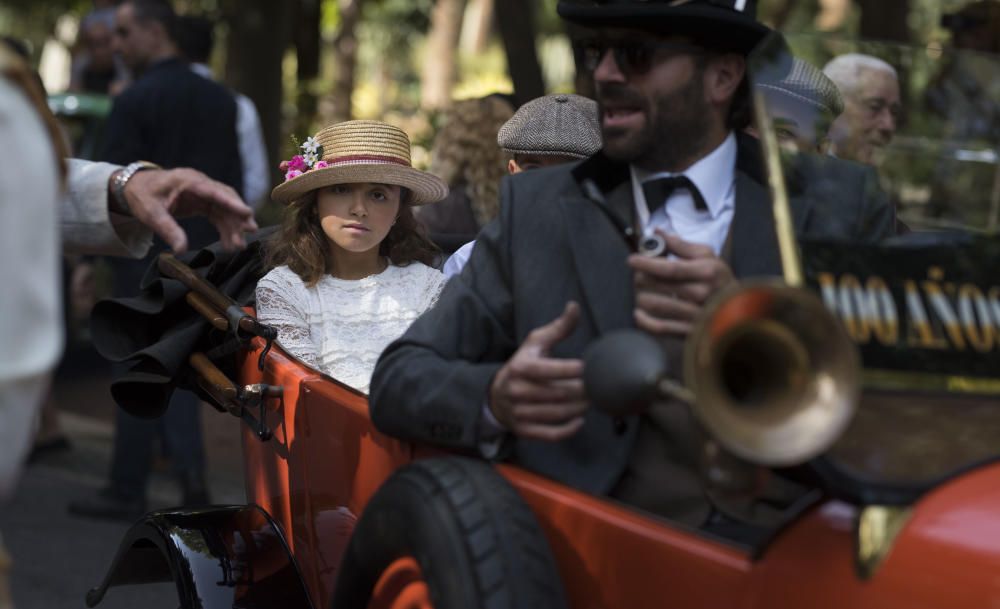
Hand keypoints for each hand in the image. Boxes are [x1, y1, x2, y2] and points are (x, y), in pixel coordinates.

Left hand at [121, 167, 258, 253]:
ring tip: (239, 246)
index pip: (214, 191)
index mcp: (188, 181)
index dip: (232, 202)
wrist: (134, 188)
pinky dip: (225, 228)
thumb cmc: (142, 196)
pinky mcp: (202, 202)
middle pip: (225, 199)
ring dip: (233, 226)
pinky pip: (218, 215)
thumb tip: (181, 250)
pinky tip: (228, 243)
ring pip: (225, 209)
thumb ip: (168, 230)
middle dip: (238, 216)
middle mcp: (200, 184)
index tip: (247, 213)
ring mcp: (203, 193)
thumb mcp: (151, 214)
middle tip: (250, 232)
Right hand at [488, 302, 586, 441]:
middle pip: (558, 394)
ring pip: (557, 414)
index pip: (549, 370)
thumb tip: (574, 306)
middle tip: (598, 387)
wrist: (495, 396)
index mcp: (520, 367)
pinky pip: (550, 434)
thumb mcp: (535, 343)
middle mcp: (517, 391)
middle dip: (582, 391)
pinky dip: (568, 429)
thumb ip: (558, 327)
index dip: (572, 370)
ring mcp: (519, 412)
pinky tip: (580, 420)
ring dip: (579, 408)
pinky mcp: (524, 430)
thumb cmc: (523, 364)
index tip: (590, 367)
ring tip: (593, 400)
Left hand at [628, 231, 734, 335]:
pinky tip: (639, 312)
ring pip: (654, 305)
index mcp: (706, 273)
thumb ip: (681, 245)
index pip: (670, 269)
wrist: (738, 308)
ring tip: (641, 291)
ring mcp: (695, 315)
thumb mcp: (708, 256)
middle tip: (638, 274)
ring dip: (640, 296)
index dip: (647, 263)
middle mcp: (701, 295)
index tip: (632, 260)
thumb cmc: (719, 279)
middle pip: (658, 286)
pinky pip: (659, 328)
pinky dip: (643, 320)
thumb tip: (658, 233)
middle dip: (641, 277)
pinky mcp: (689, 331)